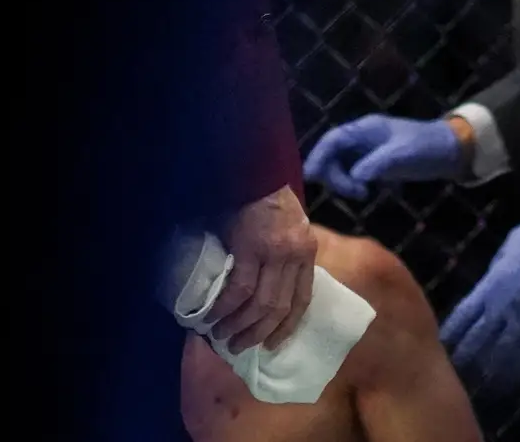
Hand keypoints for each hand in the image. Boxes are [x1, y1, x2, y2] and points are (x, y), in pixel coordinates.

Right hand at [205, 186, 318, 354]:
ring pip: (260, 303)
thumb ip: (283, 257)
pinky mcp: (249, 247)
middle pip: (280, 306)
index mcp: (307, 252)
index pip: (303, 299)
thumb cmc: (266, 200)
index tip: (272, 345)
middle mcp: (295, 255)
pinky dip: (225, 307)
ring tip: (222, 336)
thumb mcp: (288, 228)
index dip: (287, 327)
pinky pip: (239, 288)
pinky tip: (213, 316)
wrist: (252, 171)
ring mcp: (274, 252)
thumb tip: (266, 291)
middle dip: (259, 332)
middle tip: (240, 347)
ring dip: (239, 324)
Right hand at [304, 114, 465, 200]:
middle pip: (333, 157)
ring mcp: (368, 153)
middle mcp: (362, 139)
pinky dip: (358, 185)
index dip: (318, 156)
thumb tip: (355, 176)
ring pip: (342, 168)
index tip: (310, 176)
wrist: (450, 152)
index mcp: (366, 129)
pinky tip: (376, 192)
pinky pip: (355, 176)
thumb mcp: (403, 154)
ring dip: (347, 183)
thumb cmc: (427, 146)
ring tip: (368, 193)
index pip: (333, 140)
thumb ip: (377, 163)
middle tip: (358, 192)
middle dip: (336, 176)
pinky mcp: (375, 166)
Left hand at [442, 207, 519, 396]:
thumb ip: (494, 272)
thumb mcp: (507, 249)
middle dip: (463, 358)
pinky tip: (507, 379)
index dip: (450, 334)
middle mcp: (503, 307)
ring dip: (486, 370)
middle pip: (476, 340)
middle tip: (453, 372)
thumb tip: (488, 286)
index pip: (462, 317)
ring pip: (499, 354)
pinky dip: (515, 368)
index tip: (440, 346)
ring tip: (476, 384)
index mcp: (490, 286)